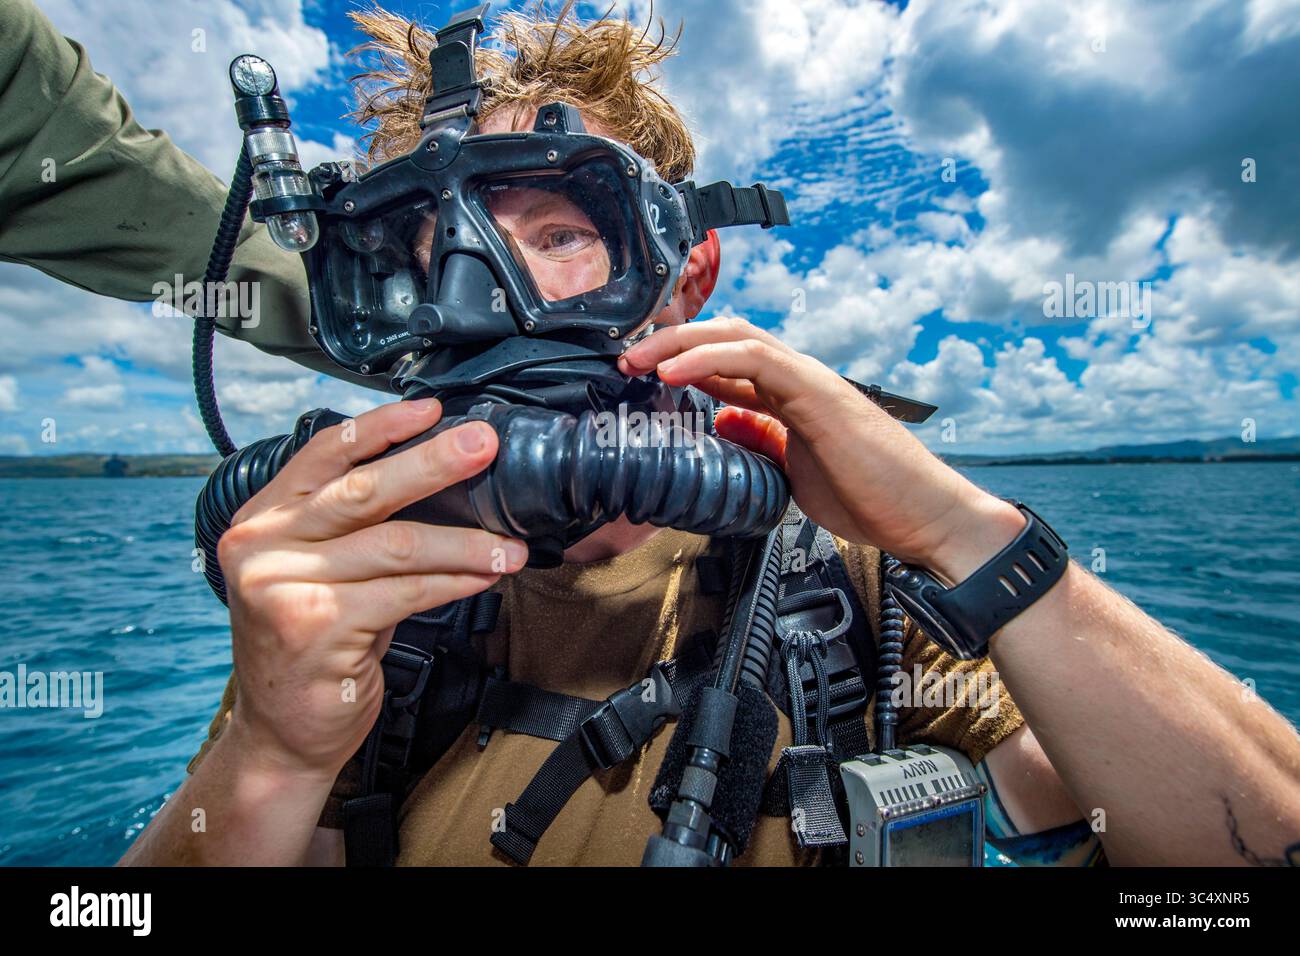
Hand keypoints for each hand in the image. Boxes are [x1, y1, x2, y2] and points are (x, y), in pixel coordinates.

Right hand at [215, 398, 527, 780]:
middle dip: (434, 464)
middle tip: (484, 446)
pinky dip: (454, 580)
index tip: (431, 409)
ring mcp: (283, 585)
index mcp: (261, 520)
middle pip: (364, 491)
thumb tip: (436, 482)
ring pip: (396, 545)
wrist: (282, 733)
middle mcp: (262, 546)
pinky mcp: (316, 625)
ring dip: (465, 541)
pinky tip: (483, 576)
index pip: (322, 455)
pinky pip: (406, 592)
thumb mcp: (316, 575)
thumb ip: (351, 531)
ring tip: (509, 544)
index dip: (380, 426)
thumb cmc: (311, 648)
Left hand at [618, 317, 1023, 579]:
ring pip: (737, 336)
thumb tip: (722, 423)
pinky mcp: (819, 393)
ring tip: (635, 356)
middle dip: (669, 341)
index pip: (727, 362)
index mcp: (791, 398)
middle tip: (622, 357)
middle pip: (725, 337)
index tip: (635, 371)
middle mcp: (799, 379)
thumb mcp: (795, 472)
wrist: (926, 518)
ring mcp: (810, 381)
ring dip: (678, 342)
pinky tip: (672, 372)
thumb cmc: (872, 499)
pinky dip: (709, 359)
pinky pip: (757, 360)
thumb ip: (761, 441)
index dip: (679, 360)